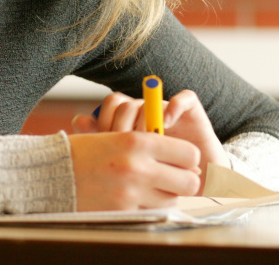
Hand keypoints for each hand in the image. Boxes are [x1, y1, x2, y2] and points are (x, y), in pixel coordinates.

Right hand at [67, 131, 200, 210]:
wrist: (51, 174)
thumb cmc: (85, 152)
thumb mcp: (117, 136)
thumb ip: (151, 144)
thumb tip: (189, 162)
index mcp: (137, 141)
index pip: (189, 154)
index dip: (188, 158)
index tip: (179, 160)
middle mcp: (138, 167)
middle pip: (190, 181)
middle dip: (185, 180)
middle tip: (173, 177)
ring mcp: (132, 192)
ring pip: (173, 199)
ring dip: (166, 194)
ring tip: (149, 187)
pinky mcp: (124, 211)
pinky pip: (153, 212)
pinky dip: (149, 206)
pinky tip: (135, 197)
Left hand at [72, 90, 228, 182]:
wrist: (198, 181)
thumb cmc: (160, 174)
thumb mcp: (130, 164)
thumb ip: (104, 141)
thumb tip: (79, 120)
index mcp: (129, 120)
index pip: (110, 106)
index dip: (106, 119)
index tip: (106, 142)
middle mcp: (146, 112)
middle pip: (126, 104)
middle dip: (123, 124)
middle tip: (126, 145)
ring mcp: (167, 110)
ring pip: (148, 101)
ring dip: (144, 119)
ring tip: (146, 140)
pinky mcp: (191, 111)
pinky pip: (183, 98)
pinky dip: (173, 107)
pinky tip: (166, 124)